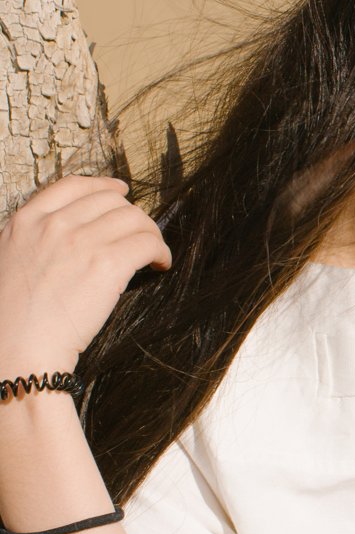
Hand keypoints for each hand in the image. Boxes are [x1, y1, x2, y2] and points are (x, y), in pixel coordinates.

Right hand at [0, 174, 171, 373]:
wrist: (17, 347)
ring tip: (154, 253)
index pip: (73, 185)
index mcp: (26, 220)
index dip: (103, 186)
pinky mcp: (107, 264)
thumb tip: (69, 234)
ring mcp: (81, 241)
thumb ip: (34, 239)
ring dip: (151, 233)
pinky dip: (161, 251)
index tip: (121, 192)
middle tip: (141, 235)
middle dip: (132, 215)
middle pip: (110, 200)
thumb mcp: (9, 260)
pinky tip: (161, 265)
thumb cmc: (13, 318)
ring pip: (135, 218)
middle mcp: (54, 224)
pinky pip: (148, 243)